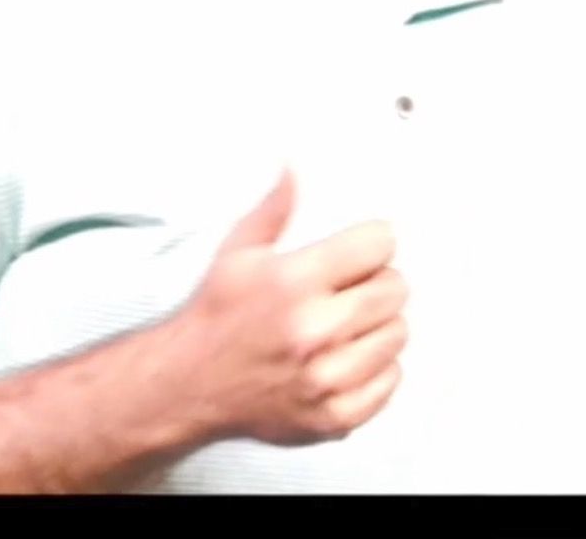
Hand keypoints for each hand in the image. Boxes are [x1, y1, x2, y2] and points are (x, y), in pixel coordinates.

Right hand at [174, 170, 407, 446]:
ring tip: (350, 322)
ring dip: (380, 324)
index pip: (378, 246)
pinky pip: (390, 381)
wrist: (188, 385)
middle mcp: (313, 331)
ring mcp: (325, 378)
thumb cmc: (216, 317)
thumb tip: (293, 169)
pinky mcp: (332, 416)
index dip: (373, 243)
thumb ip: (274, 208)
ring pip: (397, 334)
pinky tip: (351, 356)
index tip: (364, 248)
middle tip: (355, 286)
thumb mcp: (239, 251)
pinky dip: (378, 368)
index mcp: (294, 283)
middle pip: (394, 289)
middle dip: (379, 280)